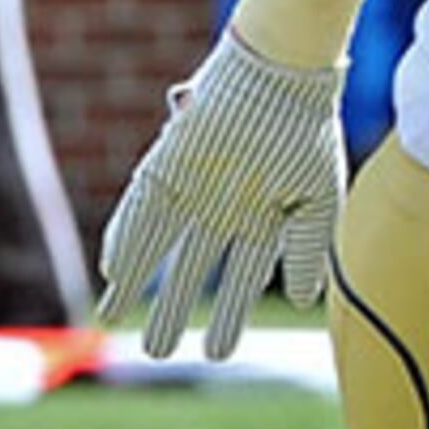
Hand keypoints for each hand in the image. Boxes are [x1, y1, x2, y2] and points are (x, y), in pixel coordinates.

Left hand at [94, 32, 348, 357]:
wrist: (281, 74)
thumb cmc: (306, 132)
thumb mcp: (317, 201)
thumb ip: (308, 250)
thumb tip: (304, 300)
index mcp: (260, 215)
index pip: (240, 276)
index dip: (229, 314)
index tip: (218, 353)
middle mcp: (221, 205)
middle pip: (191, 268)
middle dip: (171, 310)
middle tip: (156, 351)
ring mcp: (192, 186)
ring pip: (157, 244)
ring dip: (135, 282)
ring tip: (111, 319)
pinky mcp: (168, 164)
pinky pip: (140, 207)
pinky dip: (126, 237)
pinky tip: (113, 269)